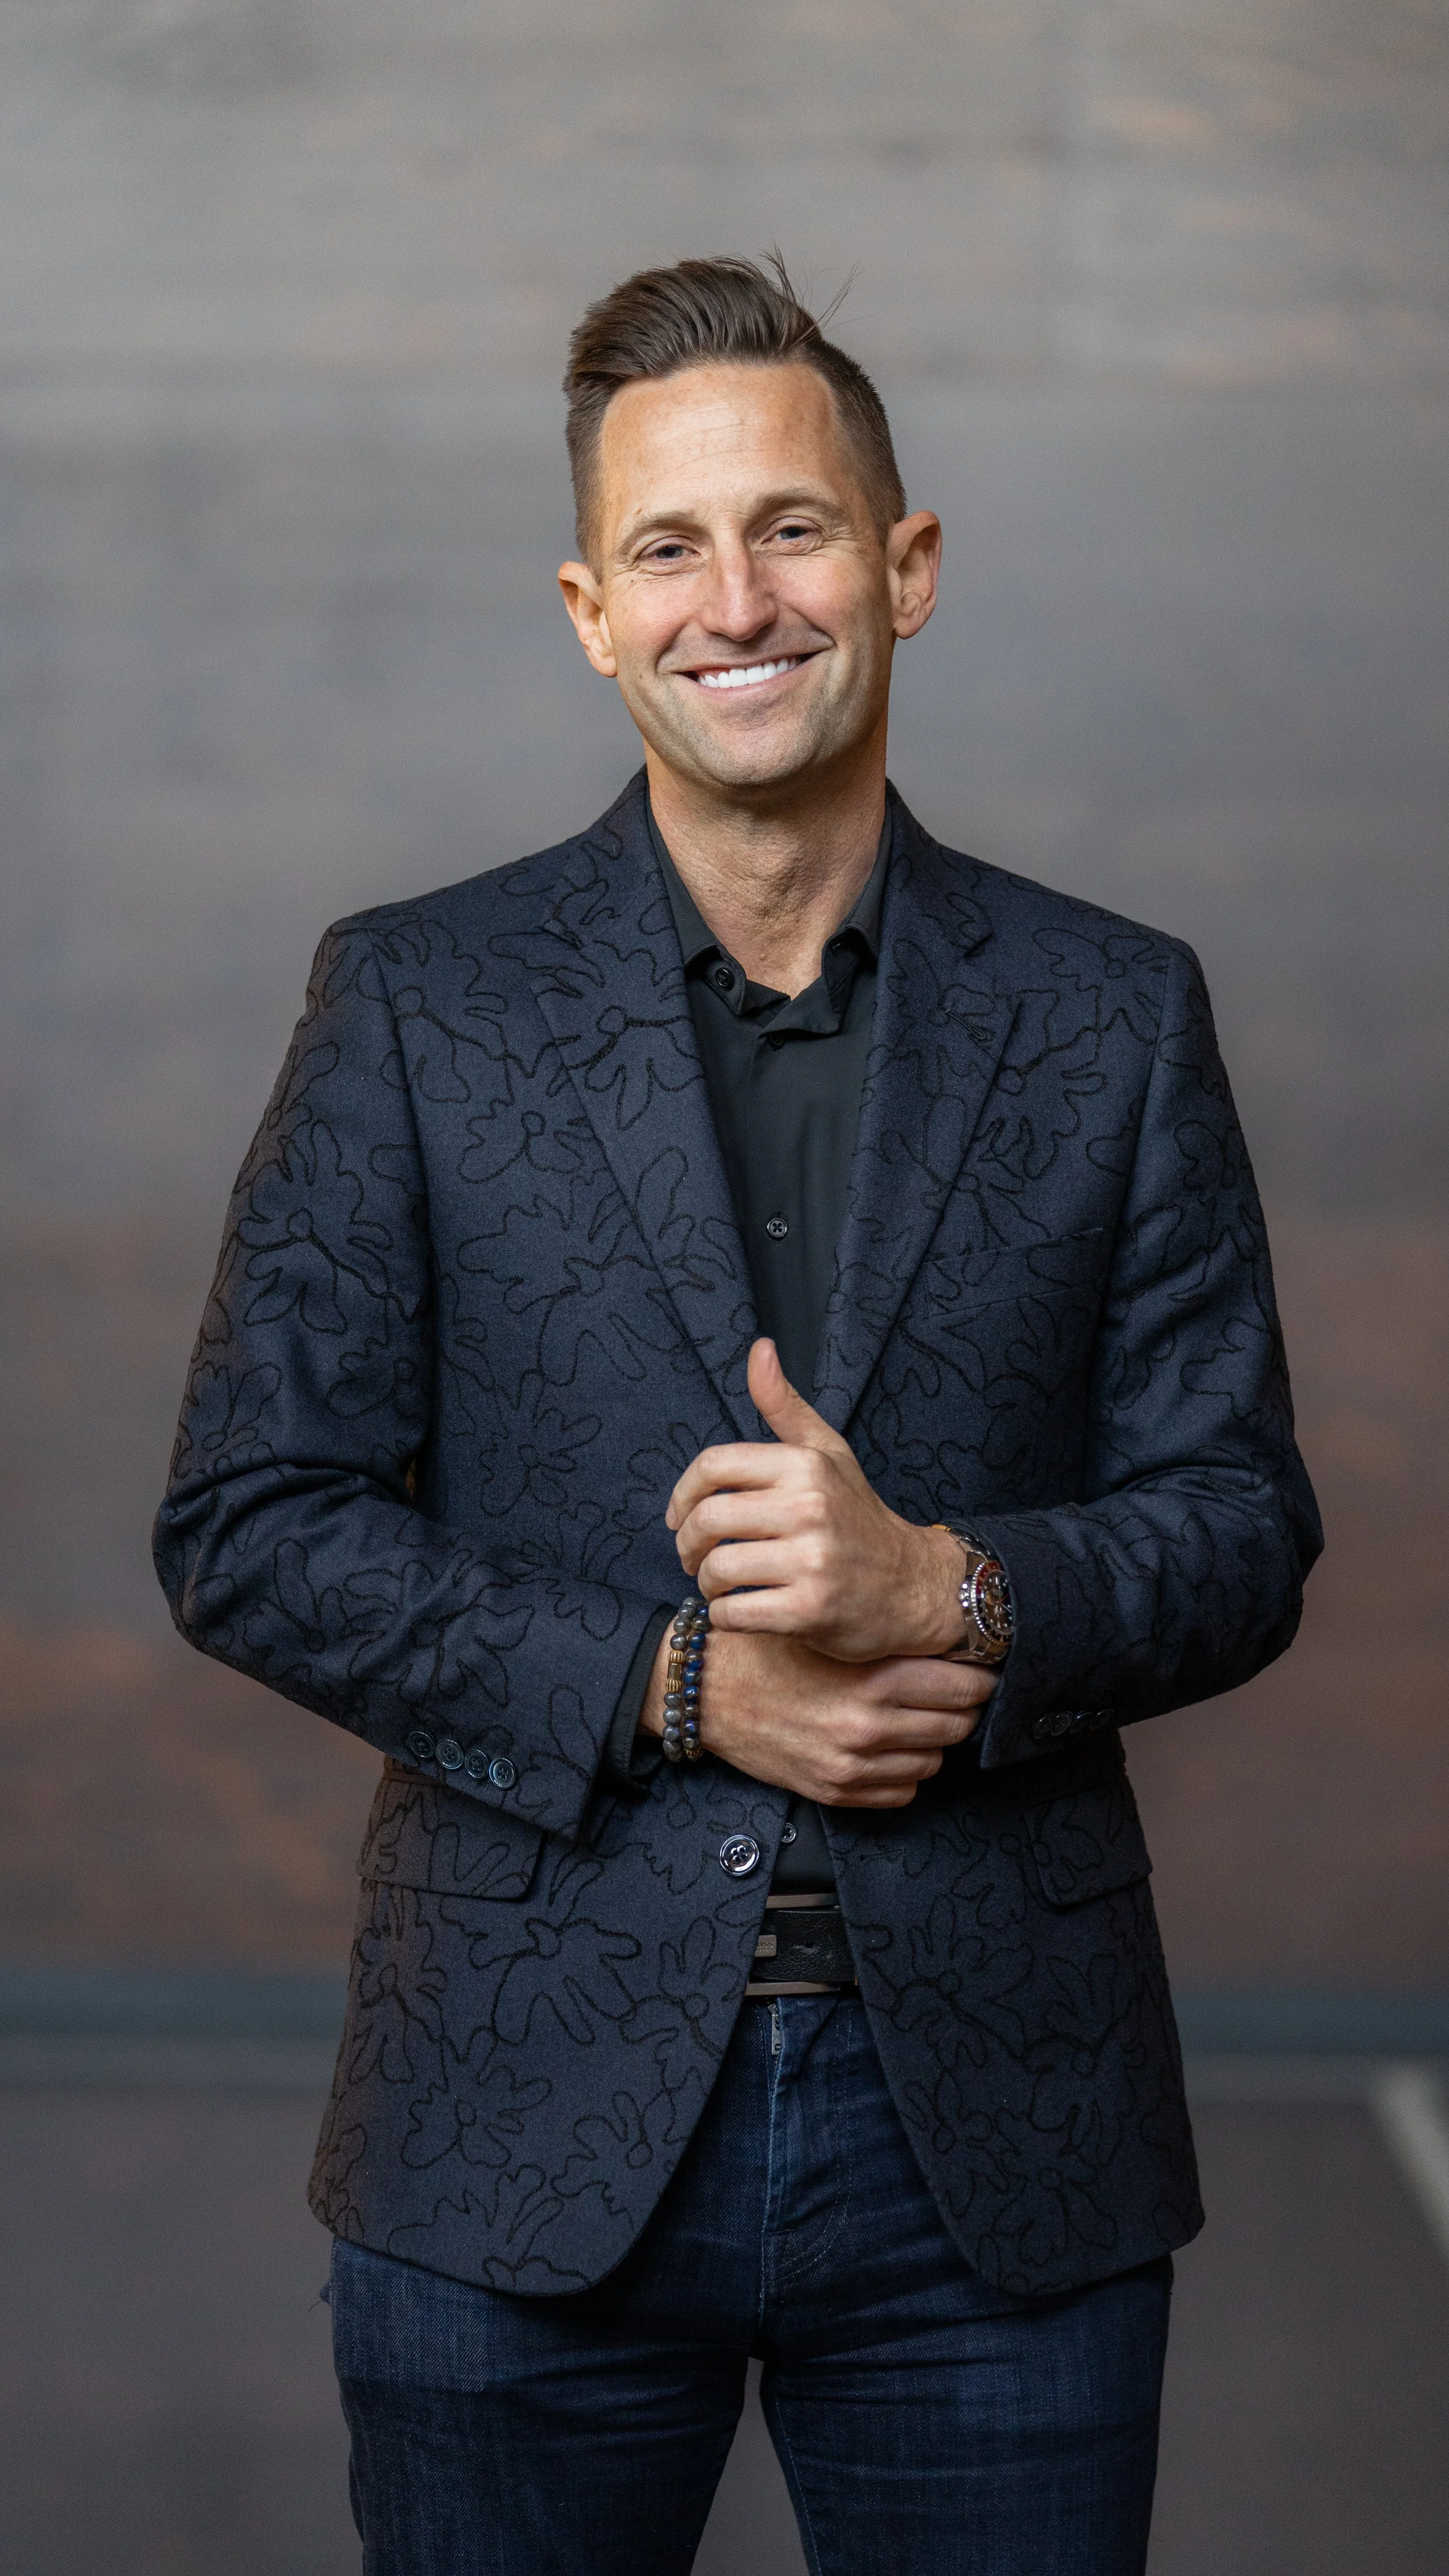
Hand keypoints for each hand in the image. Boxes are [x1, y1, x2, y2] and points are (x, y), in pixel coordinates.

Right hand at [638, 1624, 993, 1808]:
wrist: (707, 1692)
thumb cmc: (769, 1651)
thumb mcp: (832, 1632)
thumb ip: (889, 1642)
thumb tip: (953, 1646)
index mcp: (872, 1679)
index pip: (964, 1685)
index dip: (977, 1673)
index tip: (976, 1666)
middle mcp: (868, 1728)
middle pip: (957, 1724)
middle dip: (962, 1706)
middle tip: (953, 1690)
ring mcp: (852, 1767)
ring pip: (934, 1761)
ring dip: (933, 1740)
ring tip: (916, 1716)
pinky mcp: (835, 1792)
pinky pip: (903, 1792)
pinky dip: (905, 1772)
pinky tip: (889, 1746)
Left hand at [666, 1338, 971, 1662]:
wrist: (912, 1586)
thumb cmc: (858, 1517)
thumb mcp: (827, 1453)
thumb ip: (784, 1406)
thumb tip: (759, 1348)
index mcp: (805, 1465)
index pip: (713, 1466)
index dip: (682, 1494)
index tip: (679, 1517)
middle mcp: (809, 1507)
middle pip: (708, 1520)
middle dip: (687, 1544)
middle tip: (694, 1557)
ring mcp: (811, 1560)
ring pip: (718, 1570)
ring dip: (707, 1583)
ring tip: (720, 1585)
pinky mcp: (809, 1609)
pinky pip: (735, 1613)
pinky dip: (726, 1615)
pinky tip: (740, 1609)